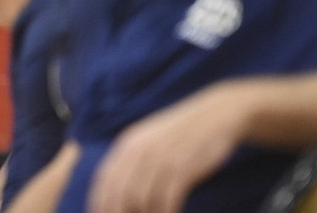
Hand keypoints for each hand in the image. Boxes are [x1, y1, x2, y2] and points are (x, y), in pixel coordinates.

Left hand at [87, 85, 243, 212]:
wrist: (216, 114)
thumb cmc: (183, 133)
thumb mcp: (150, 139)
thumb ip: (133, 160)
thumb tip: (120, 191)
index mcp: (128, 143)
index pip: (104, 179)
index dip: (100, 202)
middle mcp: (140, 150)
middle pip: (119, 193)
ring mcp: (160, 158)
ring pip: (141, 200)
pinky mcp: (182, 167)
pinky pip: (166, 200)